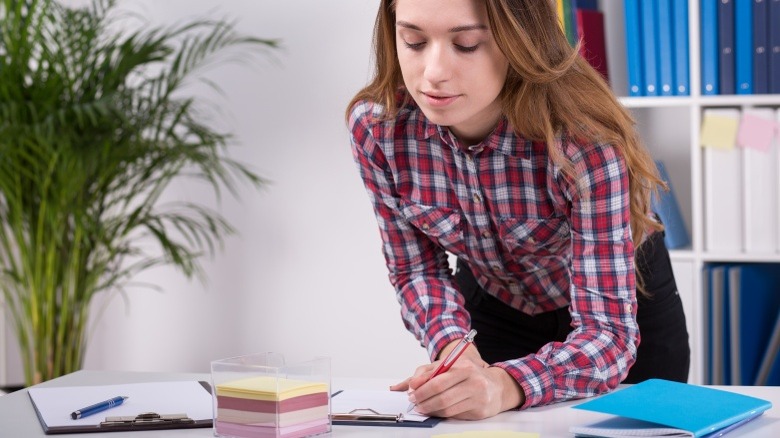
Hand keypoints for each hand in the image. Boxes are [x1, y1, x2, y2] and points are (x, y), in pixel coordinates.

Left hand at [389, 344, 524, 419]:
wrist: (495, 386)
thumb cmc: (467, 375)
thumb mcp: (446, 366)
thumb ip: (424, 373)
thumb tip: (405, 386)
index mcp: (463, 366)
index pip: (437, 380)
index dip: (421, 389)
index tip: (410, 393)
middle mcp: (473, 380)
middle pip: (441, 395)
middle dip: (423, 400)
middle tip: (414, 402)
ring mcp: (478, 396)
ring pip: (447, 407)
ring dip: (430, 409)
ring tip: (422, 407)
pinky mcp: (480, 410)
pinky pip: (454, 414)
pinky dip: (441, 414)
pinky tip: (435, 410)